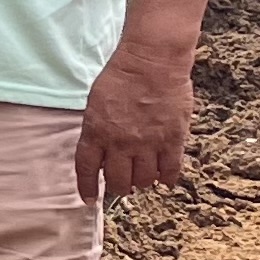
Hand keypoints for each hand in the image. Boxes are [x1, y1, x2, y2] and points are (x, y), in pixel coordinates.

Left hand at [77, 34, 196, 202]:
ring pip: (144, 180)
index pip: (87, 170)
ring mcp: (148, 143)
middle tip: (123, 183)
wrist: (152, 60)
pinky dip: (166, 178)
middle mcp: (120, 143)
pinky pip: (170, 171)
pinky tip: (164, 177)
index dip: (88, 188)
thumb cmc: (122, 75)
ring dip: (142, 181)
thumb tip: (100, 153)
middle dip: (119, 187)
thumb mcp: (96, 102)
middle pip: (118, 182)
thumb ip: (96, 129)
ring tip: (143, 174)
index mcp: (96, 132)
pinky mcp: (172, 140)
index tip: (90, 199)